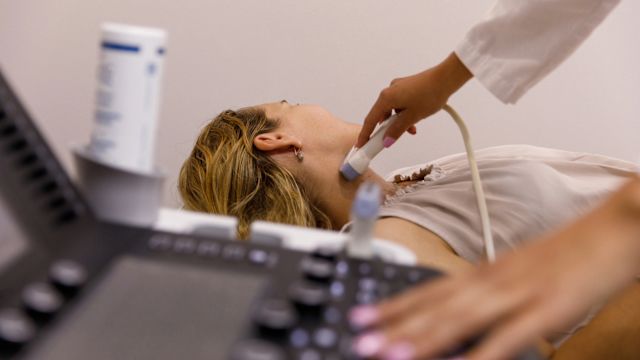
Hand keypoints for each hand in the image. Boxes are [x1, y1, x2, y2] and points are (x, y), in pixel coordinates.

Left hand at [349, 178, 639, 359]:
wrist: (613, 228)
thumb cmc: (567, 253)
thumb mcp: (520, 273)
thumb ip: (489, 294)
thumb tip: (461, 315)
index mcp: (485, 272)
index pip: (429, 290)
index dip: (393, 306)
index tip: (363, 317)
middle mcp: (493, 280)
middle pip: (435, 306)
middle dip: (394, 326)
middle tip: (360, 338)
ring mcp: (518, 294)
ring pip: (460, 318)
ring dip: (422, 338)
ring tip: (389, 352)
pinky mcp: (547, 309)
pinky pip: (508, 336)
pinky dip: (481, 354)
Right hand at [356, 52, 471, 148]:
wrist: (446, 78)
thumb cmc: (430, 94)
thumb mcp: (412, 117)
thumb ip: (397, 130)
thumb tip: (387, 141)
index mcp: (386, 97)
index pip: (371, 120)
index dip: (366, 134)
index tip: (362, 145)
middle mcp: (389, 91)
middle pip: (381, 114)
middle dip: (386, 129)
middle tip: (389, 141)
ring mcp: (398, 87)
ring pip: (392, 110)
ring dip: (398, 122)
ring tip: (412, 129)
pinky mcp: (406, 87)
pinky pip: (400, 104)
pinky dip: (404, 113)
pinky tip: (415, 119)